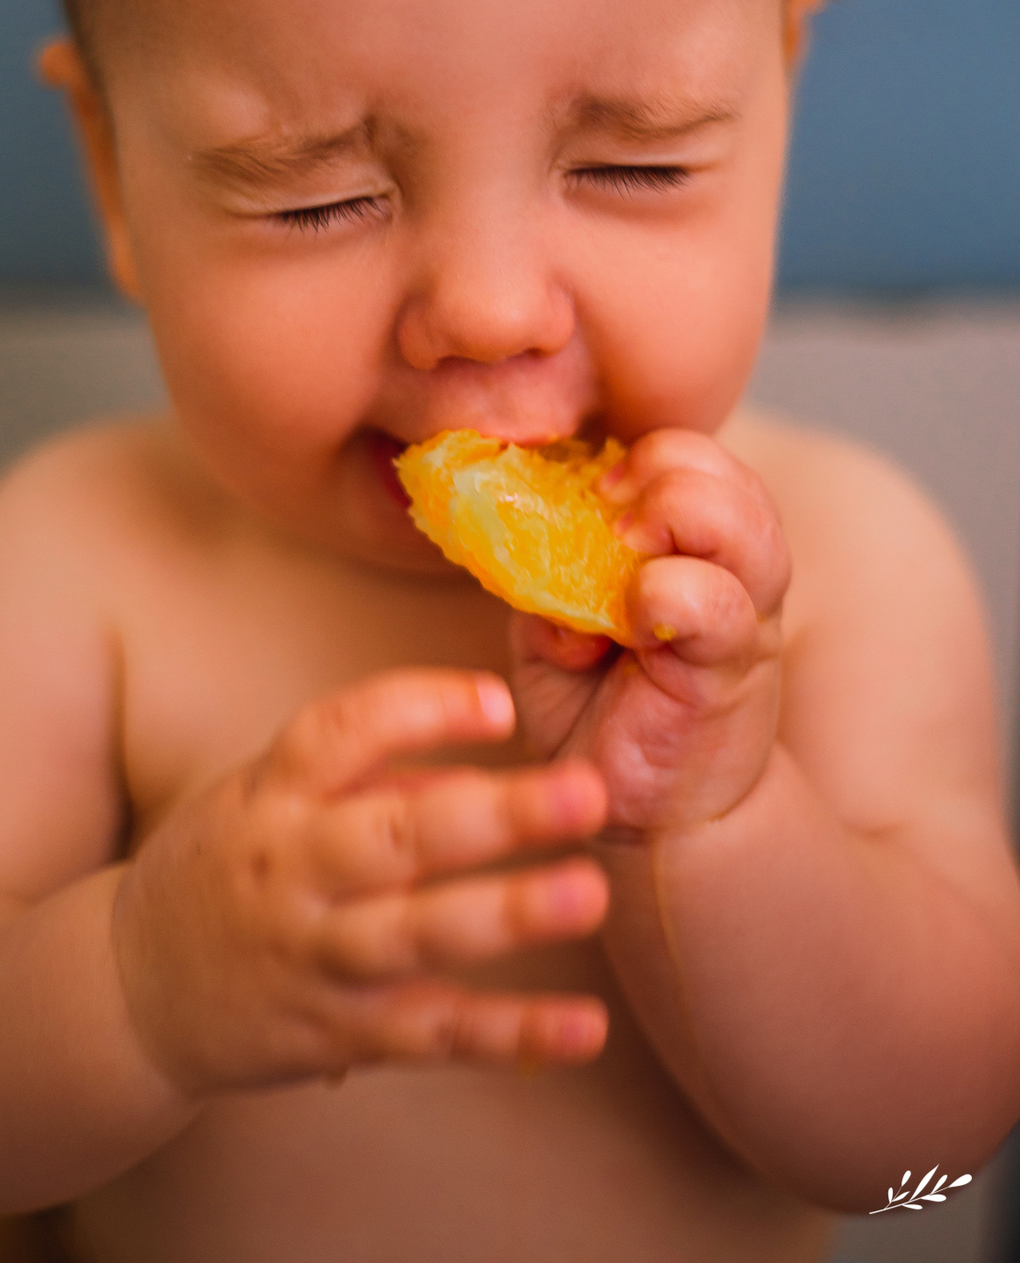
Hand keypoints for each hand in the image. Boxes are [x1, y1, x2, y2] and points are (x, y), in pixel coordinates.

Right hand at [111, 670, 609, 1095]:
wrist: (130, 989)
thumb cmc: (226, 863)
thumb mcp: (268, 794)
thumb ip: (373, 778)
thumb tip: (483, 774)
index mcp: (273, 793)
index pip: (341, 732)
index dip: (422, 710)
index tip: (499, 703)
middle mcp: (293, 870)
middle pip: (395, 836)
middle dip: (497, 813)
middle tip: (585, 791)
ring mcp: (315, 957)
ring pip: (417, 936)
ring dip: (507, 915)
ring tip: (588, 894)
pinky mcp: (339, 1033)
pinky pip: (433, 1033)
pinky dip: (510, 1034)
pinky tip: (583, 1027)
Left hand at [509, 430, 787, 833]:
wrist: (657, 815)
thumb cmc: (603, 711)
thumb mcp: (552, 631)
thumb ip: (539, 580)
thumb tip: (525, 545)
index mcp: (691, 546)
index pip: (694, 457)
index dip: (646, 456)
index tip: (596, 488)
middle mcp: (731, 570)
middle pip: (726, 473)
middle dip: (665, 473)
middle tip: (617, 512)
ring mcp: (742, 617)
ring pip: (745, 525)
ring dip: (678, 516)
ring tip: (631, 554)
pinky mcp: (733, 669)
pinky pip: (718, 607)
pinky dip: (670, 595)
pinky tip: (635, 622)